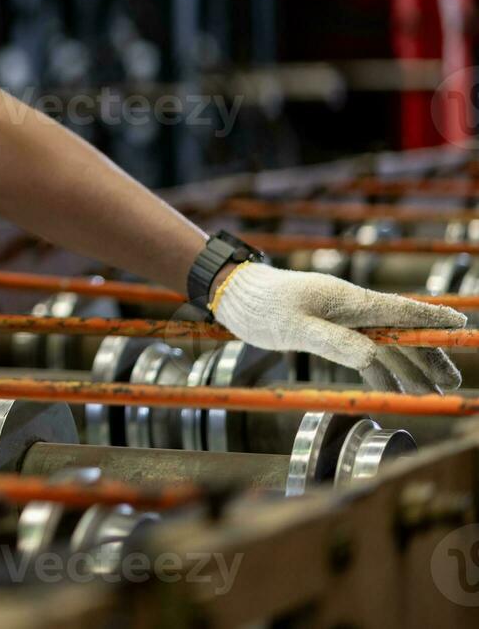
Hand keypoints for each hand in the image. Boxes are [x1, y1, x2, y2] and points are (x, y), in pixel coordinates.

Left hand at [211, 263, 464, 392]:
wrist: (234, 296)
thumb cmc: (261, 307)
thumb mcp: (294, 327)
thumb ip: (332, 341)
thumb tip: (372, 356)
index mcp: (349, 301)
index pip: (400, 310)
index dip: (432, 319)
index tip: (461, 326)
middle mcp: (351, 308)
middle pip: (399, 332)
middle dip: (428, 356)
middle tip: (451, 382)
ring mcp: (340, 319)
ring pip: (384, 343)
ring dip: (407, 367)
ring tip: (431, 392)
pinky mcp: (327, 330)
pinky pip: (361, 351)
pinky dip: (379, 369)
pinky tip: (393, 389)